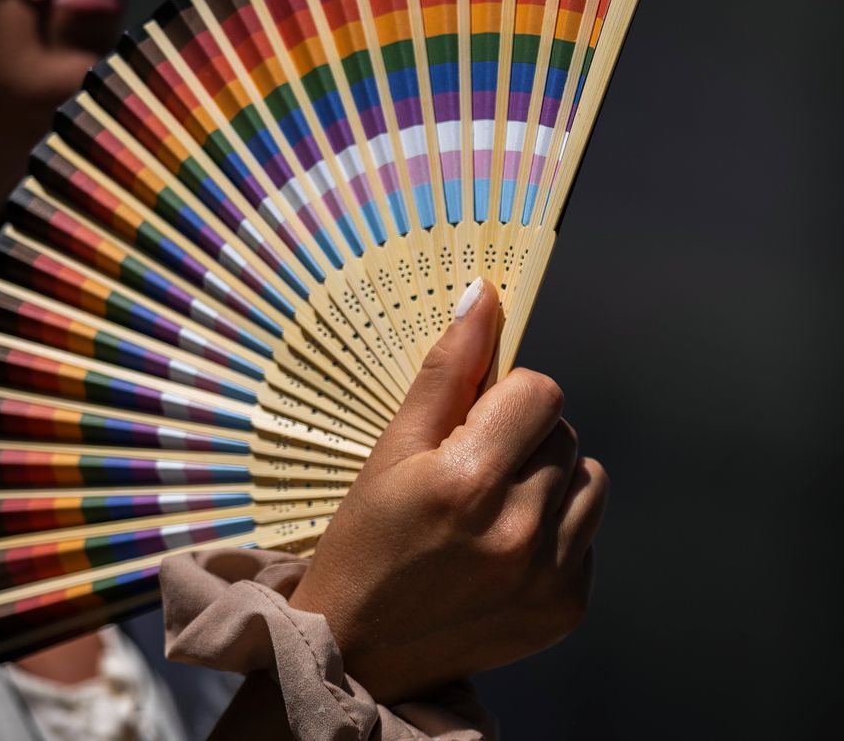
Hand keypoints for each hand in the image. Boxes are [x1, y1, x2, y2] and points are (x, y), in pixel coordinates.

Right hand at [290, 279, 608, 704]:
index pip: (541, 390)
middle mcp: (519, 531)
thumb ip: (445, 370)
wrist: (359, 653)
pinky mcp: (567, 607)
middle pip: (565, 432)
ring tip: (492, 507)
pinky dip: (554, 530)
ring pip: (588, 480)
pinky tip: (502, 549)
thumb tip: (485, 294)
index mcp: (467, 482)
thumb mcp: (388, 451)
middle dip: (522, 437)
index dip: (505, 395)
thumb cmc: (363, 542)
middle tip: (468, 471)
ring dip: (549, 480)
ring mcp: (550, 575)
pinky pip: (587, 535)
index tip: (469, 421)